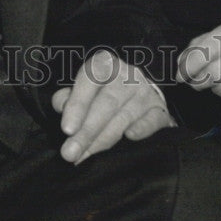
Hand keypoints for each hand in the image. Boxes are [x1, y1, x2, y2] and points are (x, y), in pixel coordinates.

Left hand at [51, 48, 174, 164]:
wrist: (136, 92)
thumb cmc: (102, 92)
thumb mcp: (83, 88)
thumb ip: (69, 97)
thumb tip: (61, 104)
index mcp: (105, 63)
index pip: (90, 79)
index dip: (77, 104)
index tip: (67, 129)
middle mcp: (127, 74)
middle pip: (107, 102)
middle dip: (87, 131)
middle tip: (70, 153)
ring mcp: (145, 91)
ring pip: (124, 116)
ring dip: (103, 140)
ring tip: (84, 157)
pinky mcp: (159, 109)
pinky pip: (152, 120)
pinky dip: (141, 129)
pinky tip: (130, 137)